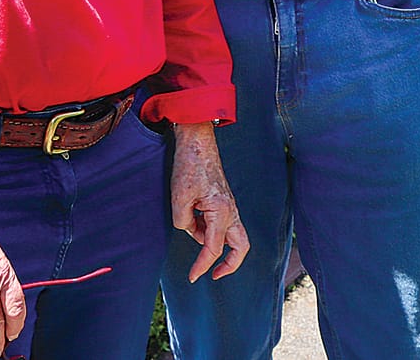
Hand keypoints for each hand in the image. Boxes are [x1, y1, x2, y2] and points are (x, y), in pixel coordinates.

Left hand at [170, 122, 249, 280]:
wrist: (197, 141)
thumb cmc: (189, 166)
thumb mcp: (179, 198)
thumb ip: (183, 222)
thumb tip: (189, 230)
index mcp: (222, 212)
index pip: (213, 248)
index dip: (202, 266)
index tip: (192, 277)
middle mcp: (231, 211)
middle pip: (240, 247)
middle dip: (230, 265)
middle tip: (213, 274)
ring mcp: (230, 206)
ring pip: (235, 236)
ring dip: (215, 243)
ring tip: (193, 231)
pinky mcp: (224, 201)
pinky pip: (222, 224)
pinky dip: (209, 229)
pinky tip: (193, 219)